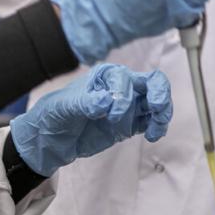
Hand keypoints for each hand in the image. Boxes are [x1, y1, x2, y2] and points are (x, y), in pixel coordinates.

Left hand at [10, 63, 171, 176]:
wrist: (51, 138)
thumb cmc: (55, 113)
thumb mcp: (65, 106)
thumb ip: (86, 102)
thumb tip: (105, 101)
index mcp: (105, 75)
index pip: (125, 79)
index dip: (123, 96)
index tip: (111, 115)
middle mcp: (120, 87)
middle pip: (151, 82)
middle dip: (159, 93)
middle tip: (157, 108)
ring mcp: (127, 106)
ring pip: (155, 102)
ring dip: (162, 113)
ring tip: (156, 128)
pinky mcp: (130, 124)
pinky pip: (150, 121)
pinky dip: (157, 126)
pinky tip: (153, 136)